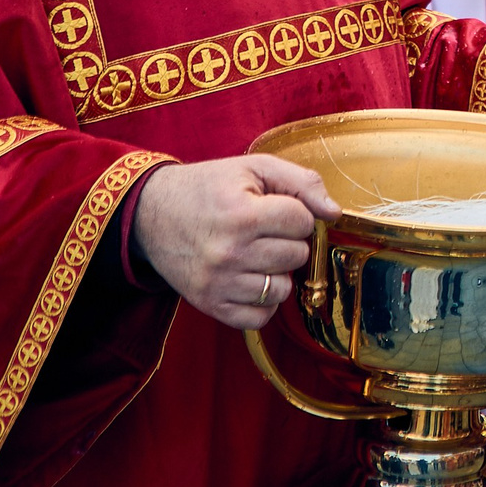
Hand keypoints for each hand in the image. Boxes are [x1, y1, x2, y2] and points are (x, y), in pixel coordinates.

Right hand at [134, 155, 340, 329]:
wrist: (150, 213)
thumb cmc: (208, 187)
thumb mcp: (253, 168)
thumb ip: (301, 182)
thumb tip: (334, 212)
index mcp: (241, 214)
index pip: (302, 221)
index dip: (296, 213)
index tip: (276, 208)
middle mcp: (229, 252)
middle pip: (296, 255)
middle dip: (289, 240)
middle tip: (265, 230)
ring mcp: (217, 283)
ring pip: (282, 288)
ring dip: (277, 271)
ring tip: (257, 253)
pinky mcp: (208, 304)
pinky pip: (259, 318)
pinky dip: (263, 302)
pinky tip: (252, 279)